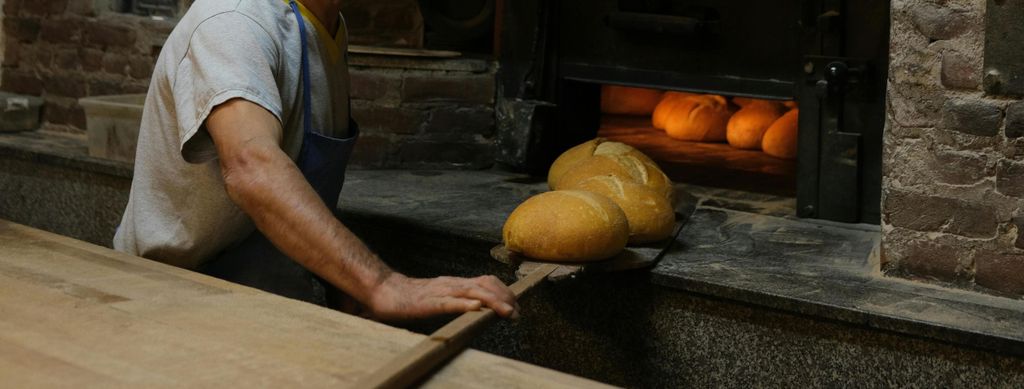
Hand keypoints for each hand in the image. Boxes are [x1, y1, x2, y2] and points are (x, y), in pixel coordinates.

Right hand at [367, 273, 519, 321]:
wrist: (386, 291)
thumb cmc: (413, 297)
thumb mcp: (442, 296)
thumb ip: (459, 299)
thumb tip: (481, 307)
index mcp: (456, 283)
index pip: (487, 281)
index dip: (505, 291)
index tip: (517, 305)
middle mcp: (452, 284)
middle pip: (485, 285)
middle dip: (505, 298)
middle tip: (518, 312)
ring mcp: (440, 291)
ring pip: (471, 292)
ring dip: (493, 302)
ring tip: (508, 312)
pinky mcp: (428, 302)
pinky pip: (448, 302)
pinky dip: (464, 304)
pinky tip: (476, 309)